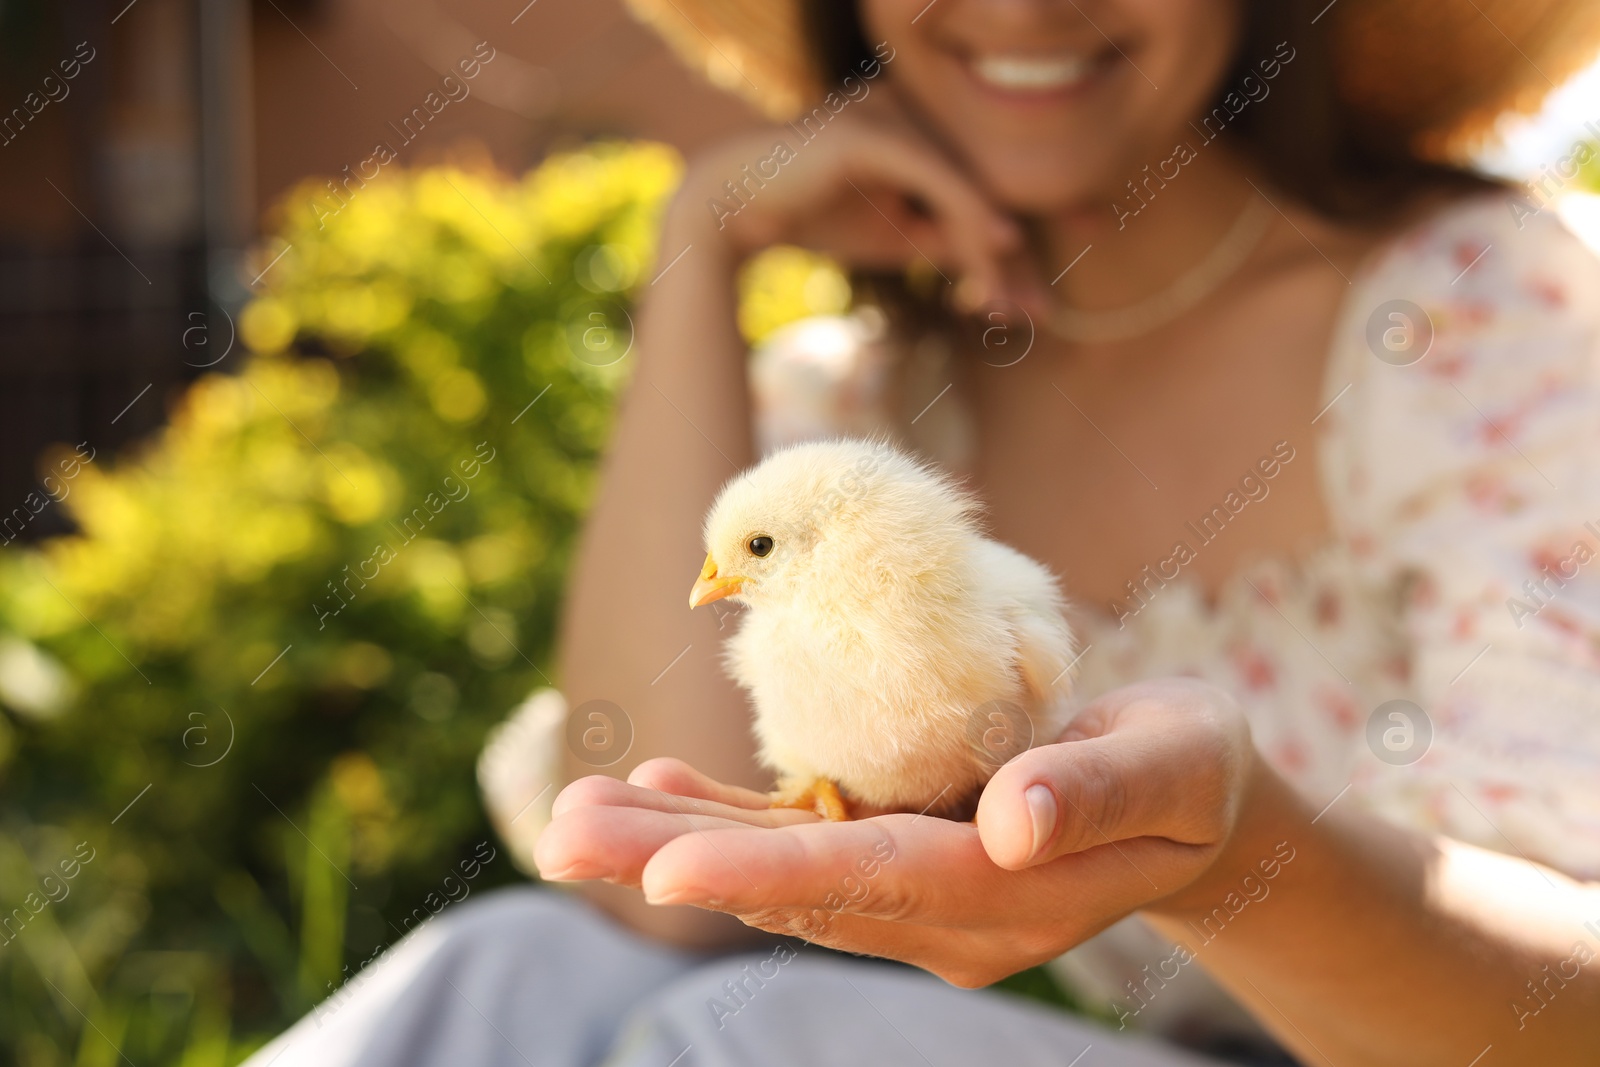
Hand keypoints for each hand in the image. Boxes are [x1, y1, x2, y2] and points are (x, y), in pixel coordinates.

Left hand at [536, 679, 1264, 986]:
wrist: (1190, 803)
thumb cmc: (1193, 773)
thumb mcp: (1174, 765)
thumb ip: (1095, 793)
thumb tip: (1009, 823)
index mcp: (1006, 897)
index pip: (873, 884)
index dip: (769, 875)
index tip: (667, 869)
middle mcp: (943, 912)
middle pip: (797, 888)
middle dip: (677, 862)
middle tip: (563, 835)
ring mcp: (916, 893)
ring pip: (783, 872)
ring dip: (677, 845)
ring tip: (575, 816)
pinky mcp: (902, 856)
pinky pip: (804, 844)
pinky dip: (731, 823)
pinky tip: (662, 795)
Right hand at [666, 85, 1046, 313]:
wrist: (734, 210)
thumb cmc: (813, 218)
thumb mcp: (896, 236)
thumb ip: (945, 237)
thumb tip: (1006, 251)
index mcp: (915, 123)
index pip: (977, 180)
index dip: (1020, 226)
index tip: (1048, 280)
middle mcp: (908, 106)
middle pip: (977, 185)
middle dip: (1014, 255)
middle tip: (1043, 310)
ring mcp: (889, 112)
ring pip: (961, 184)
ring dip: (988, 250)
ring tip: (1009, 305)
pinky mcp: (873, 131)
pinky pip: (937, 176)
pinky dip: (969, 212)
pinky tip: (999, 244)